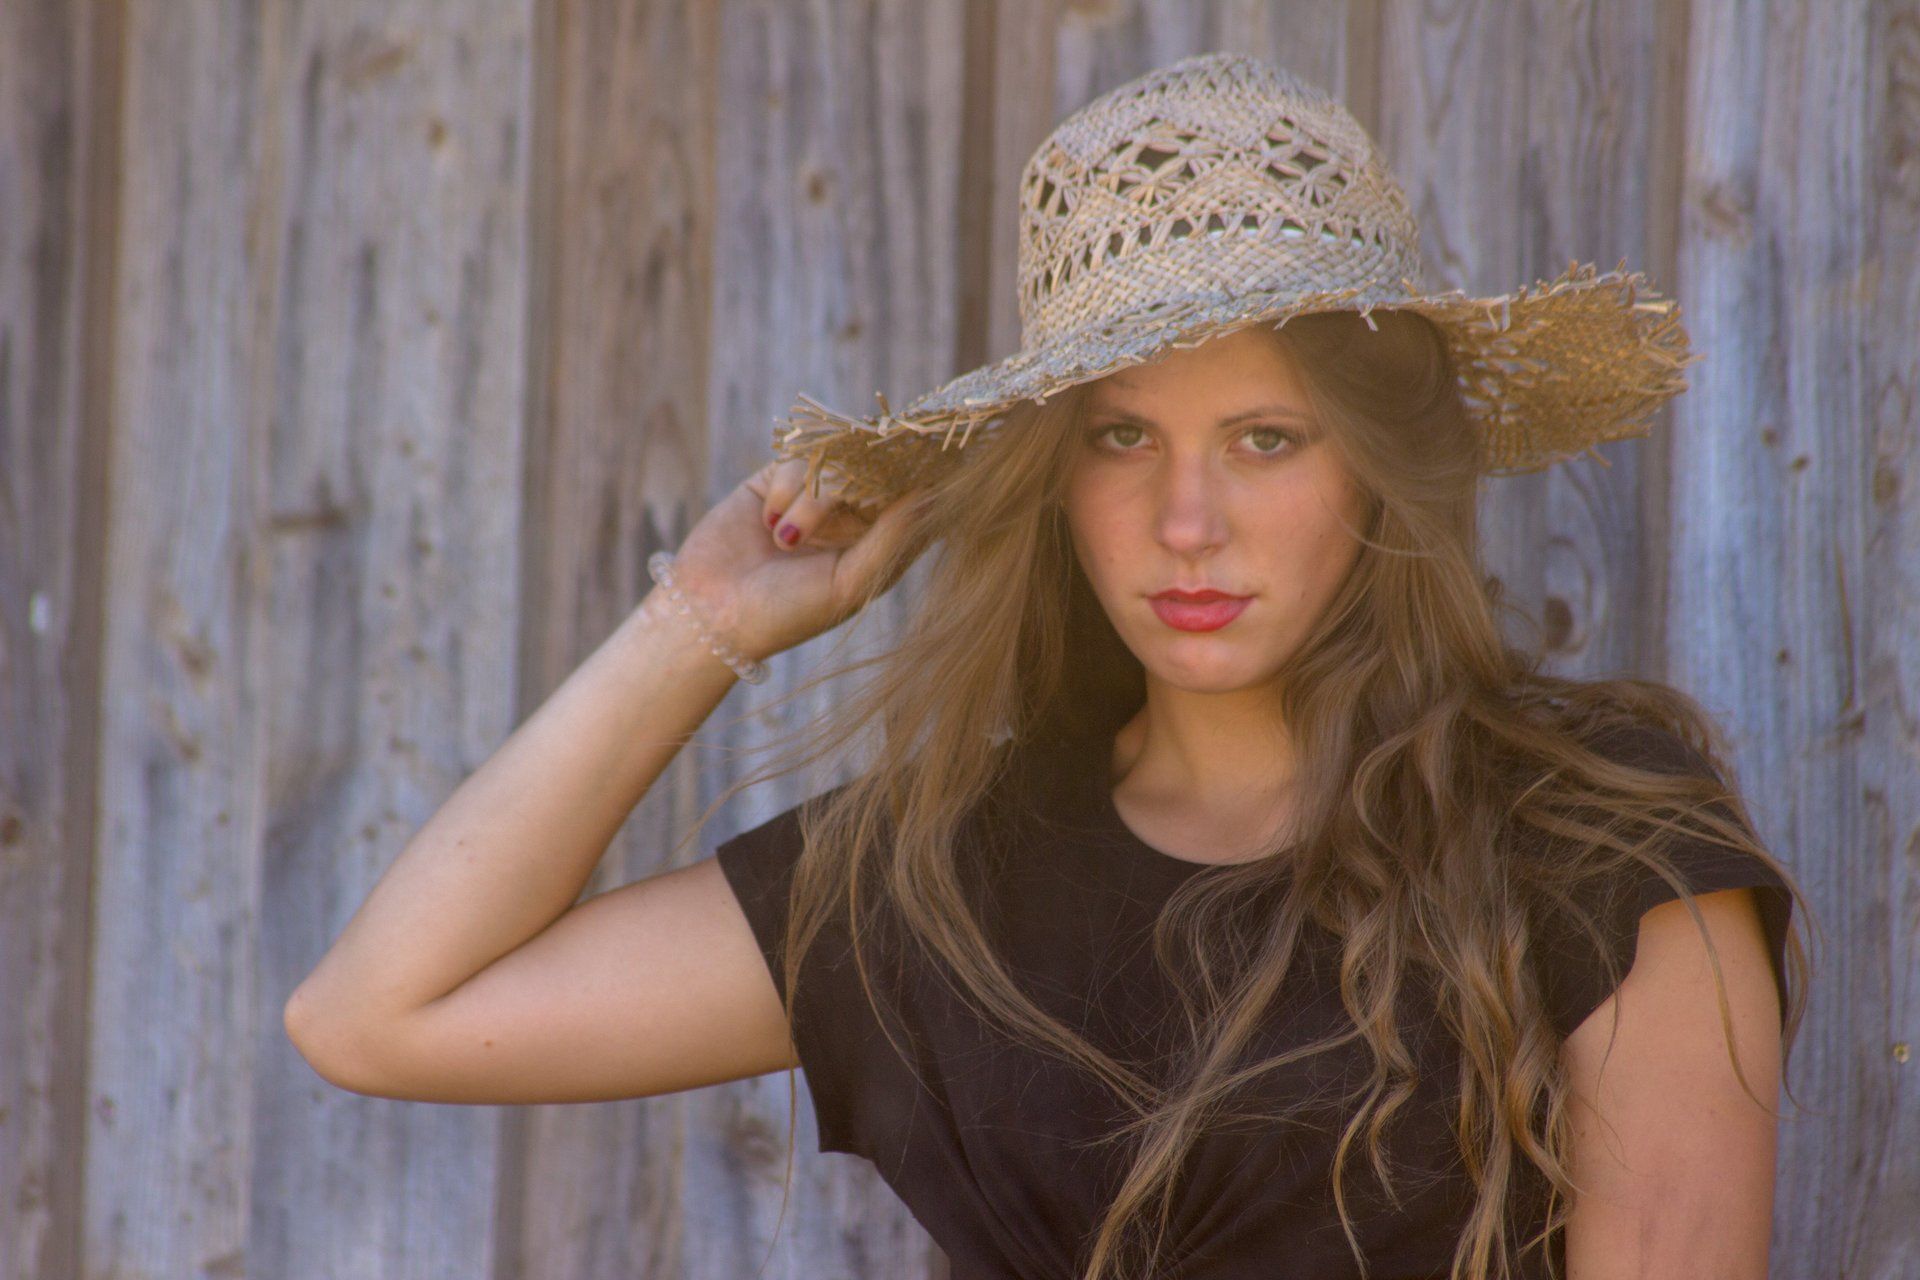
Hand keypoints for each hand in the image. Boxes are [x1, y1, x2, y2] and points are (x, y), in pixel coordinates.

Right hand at [650, 458, 934, 663]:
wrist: (712, 616)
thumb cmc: (787, 614)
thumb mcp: (848, 585)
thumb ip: (892, 539)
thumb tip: (929, 492)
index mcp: (881, 545)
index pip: (913, 495)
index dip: (910, 479)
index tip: (903, 470)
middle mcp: (854, 516)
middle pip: (876, 468)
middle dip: (852, 487)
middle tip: (835, 507)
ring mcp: (816, 496)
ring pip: (836, 459)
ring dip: (812, 497)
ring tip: (785, 540)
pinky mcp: (778, 481)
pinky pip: (797, 457)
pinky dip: (786, 489)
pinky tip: (770, 523)